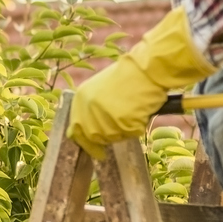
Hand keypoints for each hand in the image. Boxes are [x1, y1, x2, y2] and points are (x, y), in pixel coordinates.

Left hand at [68, 8, 215, 156]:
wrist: (146, 69)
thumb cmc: (127, 76)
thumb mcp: (100, 89)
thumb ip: (90, 109)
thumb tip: (81, 132)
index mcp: (80, 99)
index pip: (76, 130)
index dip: (86, 143)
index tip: (97, 152)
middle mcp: (88, 110)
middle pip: (95, 136)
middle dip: (108, 134)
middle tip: (122, 123)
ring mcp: (104, 117)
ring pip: (114, 136)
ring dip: (124, 129)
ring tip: (132, 109)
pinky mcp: (121, 122)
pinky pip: (130, 133)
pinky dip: (137, 126)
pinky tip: (140, 110)